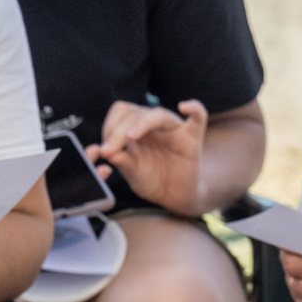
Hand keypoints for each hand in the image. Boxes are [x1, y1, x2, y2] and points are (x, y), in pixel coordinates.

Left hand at [91, 99, 208, 217]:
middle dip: (119, 131)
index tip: (103, 149)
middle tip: (109, 150)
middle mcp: (154, 123)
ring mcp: (174, 128)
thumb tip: (103, 151)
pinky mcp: (193, 138)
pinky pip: (199, 116)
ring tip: (130, 137)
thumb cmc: (151, 179)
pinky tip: (184, 107)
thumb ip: (121, 160)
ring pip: (158, 115)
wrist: (173, 195)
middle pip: (135, 113)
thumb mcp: (132, 172)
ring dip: (142, 123)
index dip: (109, 127)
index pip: (121, 113)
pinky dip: (194, 108)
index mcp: (136, 127)